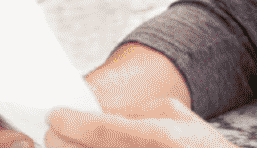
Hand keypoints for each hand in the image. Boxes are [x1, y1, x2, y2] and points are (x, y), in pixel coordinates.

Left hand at [44, 97, 237, 147]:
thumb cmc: (201, 147)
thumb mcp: (176, 115)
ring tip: (69, 144)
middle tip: (56, 132)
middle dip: (63, 140)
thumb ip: (135, 112)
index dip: (71, 122)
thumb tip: (95, 115)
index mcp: (159, 138)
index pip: (101, 128)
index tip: (56, 116)